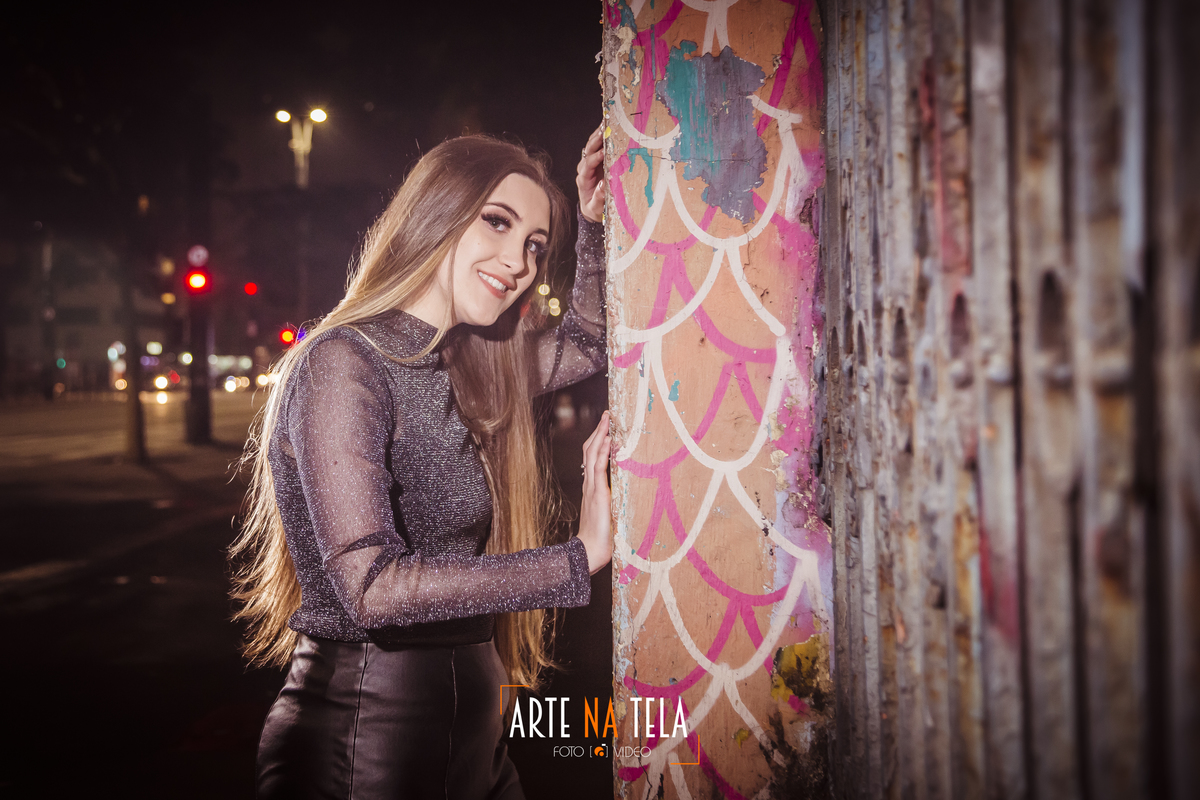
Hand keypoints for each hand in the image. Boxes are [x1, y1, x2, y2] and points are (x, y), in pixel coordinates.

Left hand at [576, 125, 605, 222]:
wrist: (591, 208)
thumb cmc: (594, 209)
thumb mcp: (596, 208)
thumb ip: (598, 198)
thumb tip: (603, 185)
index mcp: (583, 180)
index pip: (587, 165)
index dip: (595, 158)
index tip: (603, 153)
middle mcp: (584, 169)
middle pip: (588, 151)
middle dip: (596, 141)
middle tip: (605, 131)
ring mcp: (588, 164)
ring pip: (591, 146)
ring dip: (598, 135)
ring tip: (606, 124)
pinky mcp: (594, 161)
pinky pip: (596, 147)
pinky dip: (601, 137)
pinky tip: (607, 128)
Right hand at [577, 410, 612, 574]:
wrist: (591, 551)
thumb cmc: (602, 537)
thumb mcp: (610, 514)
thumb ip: (614, 502)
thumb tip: (626, 497)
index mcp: (592, 488)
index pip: (593, 458)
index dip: (598, 442)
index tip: (606, 428)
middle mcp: (590, 484)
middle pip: (590, 450)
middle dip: (599, 431)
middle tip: (607, 415)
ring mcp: (592, 487)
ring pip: (592, 454)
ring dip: (600, 434)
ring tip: (607, 419)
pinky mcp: (598, 493)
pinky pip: (598, 468)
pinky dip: (601, 452)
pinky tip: (606, 439)